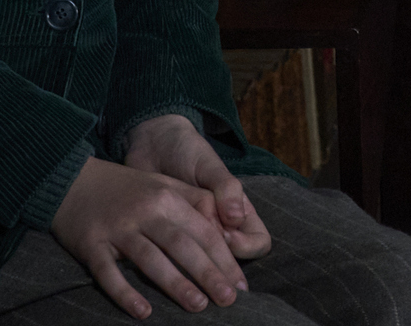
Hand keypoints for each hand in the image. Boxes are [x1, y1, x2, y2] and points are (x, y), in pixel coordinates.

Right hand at [51, 155, 249, 319]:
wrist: (71, 179)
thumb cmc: (125, 188)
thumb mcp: (163, 184)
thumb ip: (194, 203)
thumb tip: (229, 230)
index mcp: (168, 197)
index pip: (203, 231)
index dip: (224, 258)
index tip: (240, 284)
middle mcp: (146, 211)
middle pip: (183, 246)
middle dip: (209, 274)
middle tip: (228, 300)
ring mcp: (118, 228)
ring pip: (151, 259)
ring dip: (176, 284)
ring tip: (198, 306)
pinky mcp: (91, 244)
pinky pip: (109, 273)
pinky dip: (125, 293)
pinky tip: (143, 312)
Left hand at [125, 114, 271, 260]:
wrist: (152, 146)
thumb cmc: (189, 152)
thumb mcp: (210, 166)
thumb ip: (226, 188)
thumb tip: (237, 218)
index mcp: (239, 212)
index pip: (259, 243)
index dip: (246, 246)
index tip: (225, 235)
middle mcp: (221, 229)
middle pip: (231, 261)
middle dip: (216, 258)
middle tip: (195, 242)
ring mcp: (195, 236)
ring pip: (203, 264)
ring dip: (192, 263)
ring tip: (174, 248)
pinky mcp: (169, 240)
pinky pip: (174, 260)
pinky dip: (169, 260)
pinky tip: (157, 250)